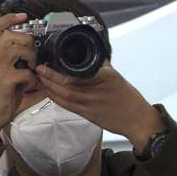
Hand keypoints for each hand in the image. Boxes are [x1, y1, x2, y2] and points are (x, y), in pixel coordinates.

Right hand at [0, 13, 39, 150]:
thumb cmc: (3, 92)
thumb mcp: (7, 71)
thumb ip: (16, 59)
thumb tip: (34, 49)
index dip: (8, 19)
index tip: (22, 15)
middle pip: (9, 35)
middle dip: (26, 42)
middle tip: (31, 57)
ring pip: (16, 49)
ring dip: (30, 57)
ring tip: (32, 68)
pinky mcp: (4, 82)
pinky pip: (24, 73)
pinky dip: (33, 79)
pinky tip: (32, 84)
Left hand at [36, 63, 164, 152]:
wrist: (137, 120)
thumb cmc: (129, 99)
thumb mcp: (116, 76)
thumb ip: (101, 67)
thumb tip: (90, 56)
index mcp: (103, 77)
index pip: (77, 70)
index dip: (60, 67)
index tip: (50, 60)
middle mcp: (95, 90)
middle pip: (66, 82)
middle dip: (50, 75)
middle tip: (39, 68)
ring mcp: (90, 103)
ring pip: (64, 94)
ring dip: (49, 86)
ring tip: (41, 78)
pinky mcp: (88, 115)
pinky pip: (67, 105)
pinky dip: (56, 99)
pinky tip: (49, 92)